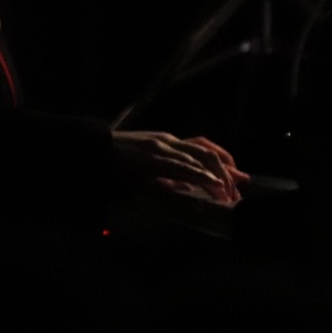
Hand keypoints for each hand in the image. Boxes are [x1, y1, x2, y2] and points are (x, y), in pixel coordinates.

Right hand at [111, 130, 250, 203]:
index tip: (239, 175)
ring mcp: (160, 147)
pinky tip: (210, 184)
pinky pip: (181, 165)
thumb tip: (188, 191)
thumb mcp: (145, 172)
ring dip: (217, 175)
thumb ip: (166, 179)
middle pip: (207, 151)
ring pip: (199, 157)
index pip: (203, 148)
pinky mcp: (152, 156)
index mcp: (166, 143)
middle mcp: (167, 141)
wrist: (91, 152)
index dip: (224, 159)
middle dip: (227, 169)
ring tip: (228, 191)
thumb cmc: (114, 163)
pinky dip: (199, 175)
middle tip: (240, 187)